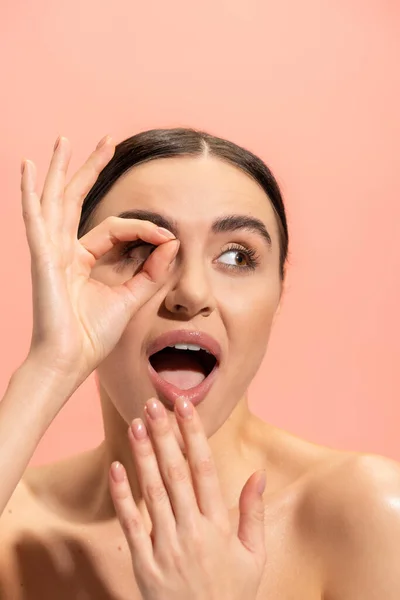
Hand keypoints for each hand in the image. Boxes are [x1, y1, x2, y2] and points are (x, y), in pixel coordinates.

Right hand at [20, 135, 178, 388]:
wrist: (70, 360)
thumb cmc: (93, 335)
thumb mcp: (130, 298)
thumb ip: (150, 270)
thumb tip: (171, 242)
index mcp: (84, 260)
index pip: (117, 228)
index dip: (145, 228)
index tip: (168, 237)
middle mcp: (65, 250)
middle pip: (78, 199)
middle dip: (92, 169)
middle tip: (108, 141)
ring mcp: (51, 251)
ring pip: (56, 200)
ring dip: (61, 169)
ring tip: (64, 140)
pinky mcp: (42, 257)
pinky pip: (35, 218)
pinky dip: (29, 192)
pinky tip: (26, 168)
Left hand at [109, 397, 266, 599]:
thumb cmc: (231, 593)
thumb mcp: (253, 556)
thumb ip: (253, 513)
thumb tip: (259, 474)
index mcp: (219, 525)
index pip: (205, 468)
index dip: (193, 434)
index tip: (185, 406)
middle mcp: (192, 530)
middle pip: (175, 472)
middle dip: (164, 435)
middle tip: (153, 404)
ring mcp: (167, 546)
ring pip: (153, 491)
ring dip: (144, 455)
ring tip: (136, 424)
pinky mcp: (144, 564)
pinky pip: (132, 525)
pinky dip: (123, 496)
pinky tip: (117, 468)